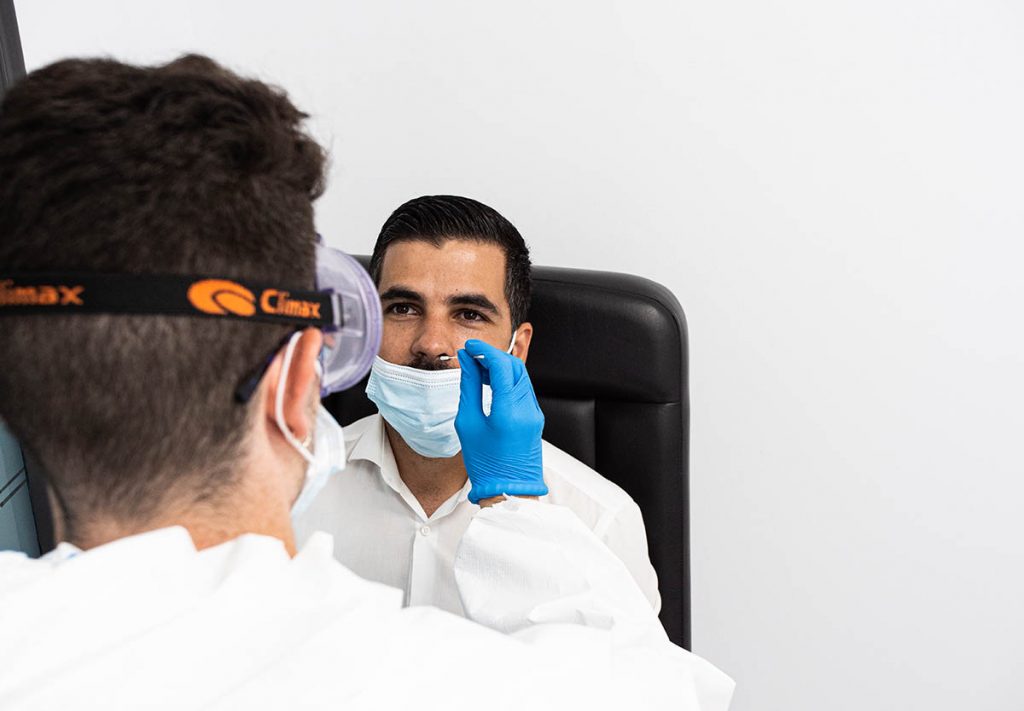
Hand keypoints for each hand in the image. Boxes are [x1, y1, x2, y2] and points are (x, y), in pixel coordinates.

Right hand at [455, 339, 546, 504]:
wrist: (509, 490)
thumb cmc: (485, 463)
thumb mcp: (469, 424)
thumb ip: (469, 388)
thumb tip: (467, 363)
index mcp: (509, 411)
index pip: (502, 366)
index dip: (485, 351)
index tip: (469, 347)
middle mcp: (527, 409)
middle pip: (515, 366)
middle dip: (493, 355)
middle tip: (472, 356)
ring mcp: (535, 413)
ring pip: (521, 375)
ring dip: (501, 366)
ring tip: (478, 369)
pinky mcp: (536, 417)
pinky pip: (523, 388)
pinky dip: (508, 379)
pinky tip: (491, 383)